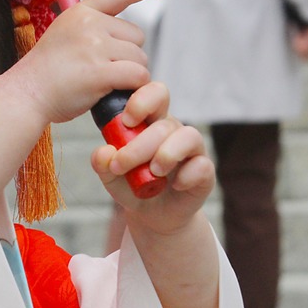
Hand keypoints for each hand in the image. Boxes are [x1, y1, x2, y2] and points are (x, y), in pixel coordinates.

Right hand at [18, 0, 176, 124]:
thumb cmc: (47, 75)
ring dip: (129, 75)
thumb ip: (92, 31)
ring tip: (99, 83)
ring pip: (139, 59)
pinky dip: (132, 88)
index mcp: (81, 12)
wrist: (25, 95)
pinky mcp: (99, 71)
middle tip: (101, 71)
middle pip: (137, 37)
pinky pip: (137, 76)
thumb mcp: (65, 36)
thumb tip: (127, 40)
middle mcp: (89, 23)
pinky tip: (111, 92)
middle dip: (128, 56)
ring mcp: (94, 46)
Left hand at [89, 81, 214, 236]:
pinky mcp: (204, 171)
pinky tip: (175, 186)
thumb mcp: (111, 176)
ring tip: (153, 172)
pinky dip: (188, 175)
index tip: (125, 121)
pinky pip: (203, 165)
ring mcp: (191, 150)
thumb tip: (104, 152)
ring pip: (189, 136)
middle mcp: (173, 131)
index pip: (154, 94)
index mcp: (150, 121)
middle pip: (165, 123)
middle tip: (121, 164)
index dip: (142, 101)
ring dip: (167, 153)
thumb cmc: (131, 184)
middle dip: (140, 144)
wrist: (151, 213)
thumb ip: (103, 163)